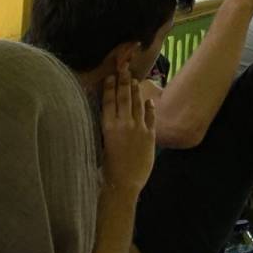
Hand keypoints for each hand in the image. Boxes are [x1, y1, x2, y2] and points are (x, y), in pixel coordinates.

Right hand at [99, 66, 157, 193]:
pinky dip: (149, 107)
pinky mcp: (149, 135)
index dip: (110, 88)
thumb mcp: (103, 145)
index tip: (111, 76)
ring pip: (137, 104)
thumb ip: (108, 129)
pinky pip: (150, 116)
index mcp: (108, 127)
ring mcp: (138, 128)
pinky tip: (149, 100)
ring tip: (135, 80)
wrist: (123, 183)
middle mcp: (123, 125)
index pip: (109, 102)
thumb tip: (109, 117)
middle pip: (124, 98)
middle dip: (124, 82)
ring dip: (136, 91)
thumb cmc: (109, 168)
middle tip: (125, 69)